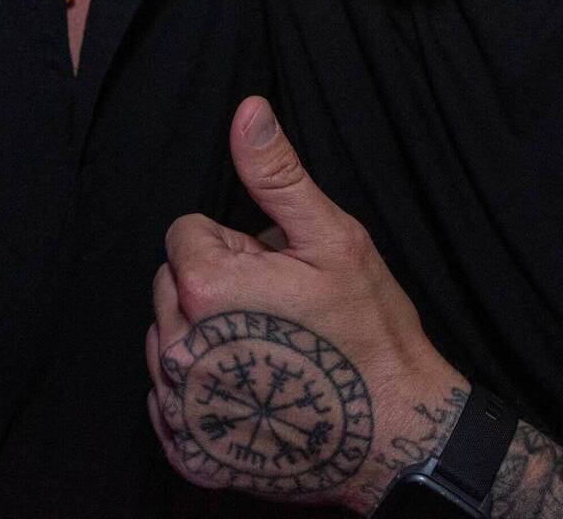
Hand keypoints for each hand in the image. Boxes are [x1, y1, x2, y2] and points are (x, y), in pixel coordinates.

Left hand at [146, 97, 461, 512]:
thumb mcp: (332, 238)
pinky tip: (250, 392)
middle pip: (170, 285)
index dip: (234, 246)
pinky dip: (201, 394)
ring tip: (266, 351)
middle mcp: (180, 349)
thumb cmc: (369, 331)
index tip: (274, 271)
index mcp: (206, 288)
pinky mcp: (190, 452)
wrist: (396, 432)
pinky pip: (168, 404)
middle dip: (213, 287)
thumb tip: (247, 111)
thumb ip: (277, 175)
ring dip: (203, 338)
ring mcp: (182, 407)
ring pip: (167, 340)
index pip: (185, 234)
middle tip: (275, 309)